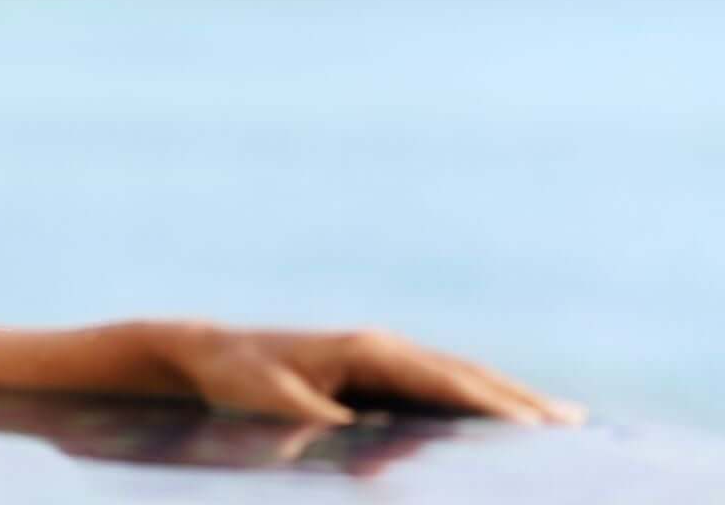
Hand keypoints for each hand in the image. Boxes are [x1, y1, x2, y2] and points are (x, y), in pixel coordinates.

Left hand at [145, 322, 584, 425]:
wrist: (209, 351)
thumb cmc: (238, 377)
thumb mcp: (271, 400)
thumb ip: (316, 421)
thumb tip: (357, 436)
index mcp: (368, 352)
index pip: (445, 381)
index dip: (492, 406)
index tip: (536, 430)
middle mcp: (383, 347)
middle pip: (466, 374)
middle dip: (519, 400)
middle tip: (574, 427)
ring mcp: (382, 354)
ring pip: (458, 376)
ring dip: (508, 397)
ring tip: (562, 421)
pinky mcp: (374, 369)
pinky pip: (438, 385)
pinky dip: (477, 398)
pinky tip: (500, 416)